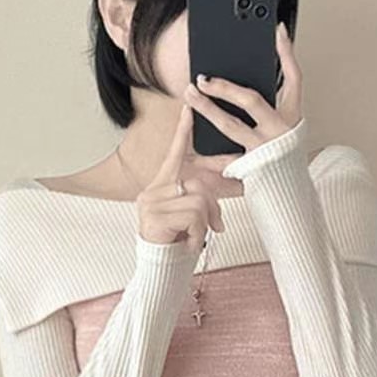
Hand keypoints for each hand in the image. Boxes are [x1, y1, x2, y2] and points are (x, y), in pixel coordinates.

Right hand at [136, 102, 225, 254]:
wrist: (159, 268)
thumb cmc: (177, 241)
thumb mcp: (193, 217)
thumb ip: (201, 202)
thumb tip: (225, 206)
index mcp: (161, 186)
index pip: (174, 154)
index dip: (183, 132)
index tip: (188, 107)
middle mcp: (152, 191)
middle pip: (198, 185)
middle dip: (213, 208)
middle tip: (216, 227)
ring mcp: (151, 203)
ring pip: (198, 200)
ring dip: (205, 223)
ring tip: (195, 238)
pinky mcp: (154, 217)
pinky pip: (193, 215)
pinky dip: (198, 233)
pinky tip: (189, 244)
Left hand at [183, 20, 302, 155]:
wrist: (288, 189)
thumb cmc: (284, 149)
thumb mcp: (288, 118)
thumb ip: (277, 92)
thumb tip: (265, 55)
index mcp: (291, 115)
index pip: (294, 78)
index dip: (287, 54)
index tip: (277, 30)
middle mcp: (278, 130)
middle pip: (251, 100)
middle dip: (225, 86)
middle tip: (203, 76)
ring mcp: (263, 148)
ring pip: (231, 125)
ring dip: (207, 108)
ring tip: (190, 94)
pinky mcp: (248, 167)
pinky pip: (223, 159)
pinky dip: (204, 155)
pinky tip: (187, 147)